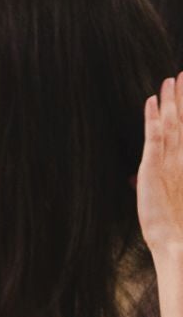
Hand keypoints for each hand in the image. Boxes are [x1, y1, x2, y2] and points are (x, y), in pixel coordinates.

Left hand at [139, 75, 182, 261]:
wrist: (178, 242)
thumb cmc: (174, 225)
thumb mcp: (162, 196)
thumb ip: (156, 181)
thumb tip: (139, 178)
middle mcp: (182, 158)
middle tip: (182, 74)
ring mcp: (171, 161)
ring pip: (172, 124)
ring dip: (170, 101)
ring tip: (169, 80)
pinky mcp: (155, 166)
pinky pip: (155, 136)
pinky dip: (153, 118)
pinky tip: (152, 101)